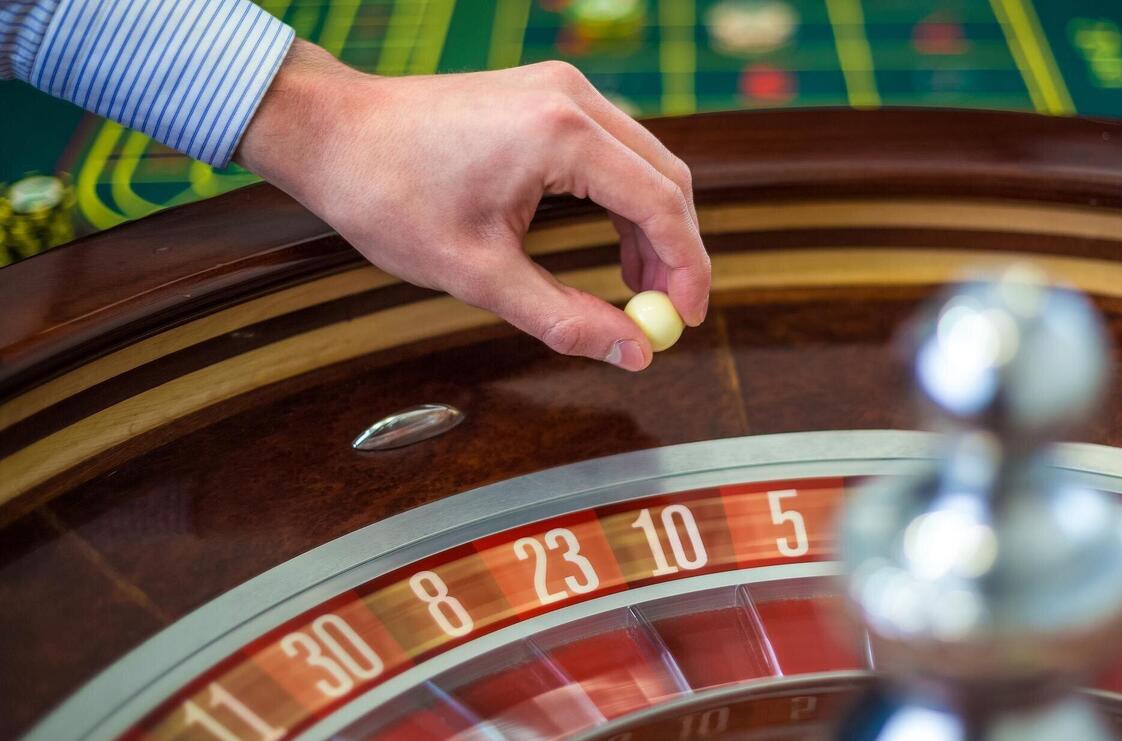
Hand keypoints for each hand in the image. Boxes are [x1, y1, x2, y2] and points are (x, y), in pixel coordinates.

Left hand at [236, 40, 709, 370]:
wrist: (330, 131)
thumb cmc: (388, 195)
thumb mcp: (479, 273)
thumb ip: (565, 317)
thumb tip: (632, 353)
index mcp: (562, 134)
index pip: (662, 204)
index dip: (687, 269)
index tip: (686, 321)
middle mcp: (573, 98)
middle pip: (666, 178)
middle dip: (676, 250)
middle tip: (666, 312)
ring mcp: (561, 88)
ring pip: (643, 162)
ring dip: (650, 226)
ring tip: (636, 290)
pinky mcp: (545, 94)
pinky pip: (610, 149)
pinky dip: (620, 199)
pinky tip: (608, 245)